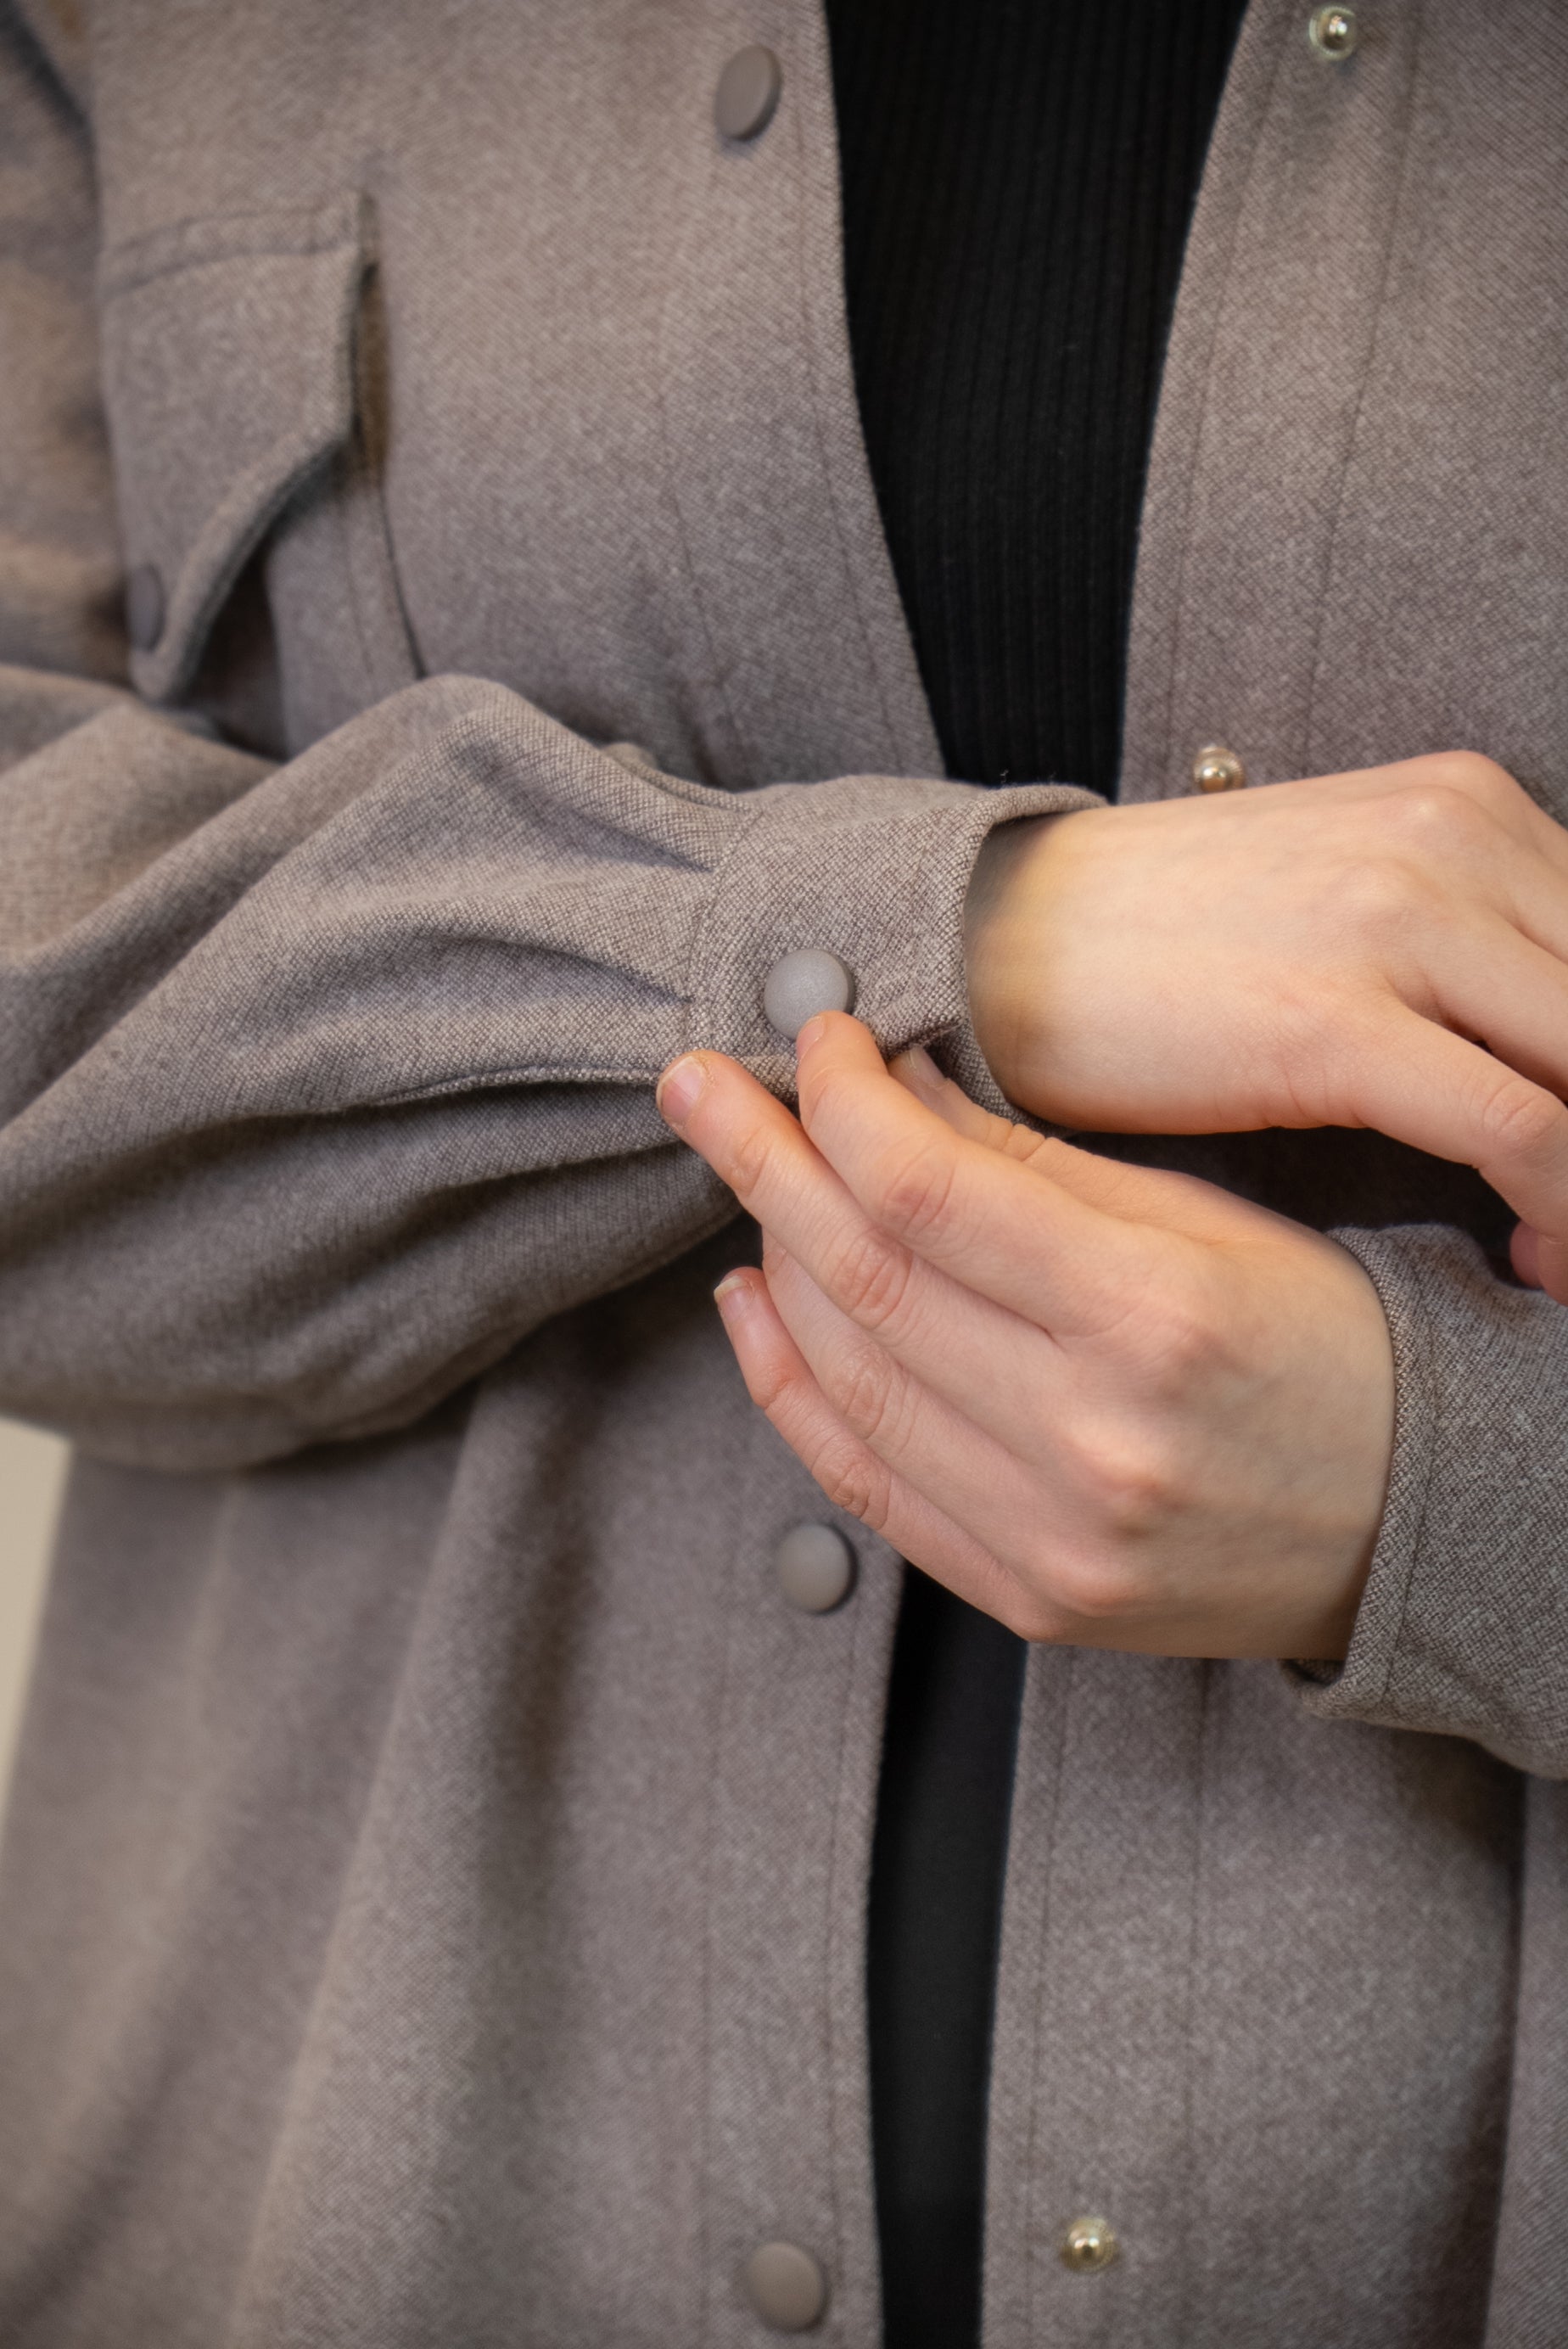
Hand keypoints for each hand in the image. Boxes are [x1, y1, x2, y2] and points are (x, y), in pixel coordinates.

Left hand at [657, 1014, 1393, 1660]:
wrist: (1418, 1522)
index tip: (810, 1038)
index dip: (841, 1101)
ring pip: (844, 1378)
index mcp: (1154, 1318)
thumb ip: (1035, 1168)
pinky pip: (864, 1487)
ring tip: (740, 1180)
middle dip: (762, 1162)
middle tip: (698, 1085)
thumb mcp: (1205, 1224)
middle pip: (862, 1278)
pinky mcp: (1027, 1598)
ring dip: (770, 1262)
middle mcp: (1091, 1440)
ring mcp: (1051, 1537)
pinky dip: (790, 1388)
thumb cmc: (1328, 1344)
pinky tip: (753, 1303)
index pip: (928, 1192)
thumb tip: (888, 1094)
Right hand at [964, 751, 1567, 1298]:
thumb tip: (1542, 1050)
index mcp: (1468, 804)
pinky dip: (1565, 1211)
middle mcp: (1458, 837)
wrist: (990, 935)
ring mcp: (1401, 920)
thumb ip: (1460, 948)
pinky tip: (1530, 1258)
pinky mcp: (1338, 1021)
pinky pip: (1528, 1130)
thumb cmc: (1157, 945)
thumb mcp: (1339, 906)